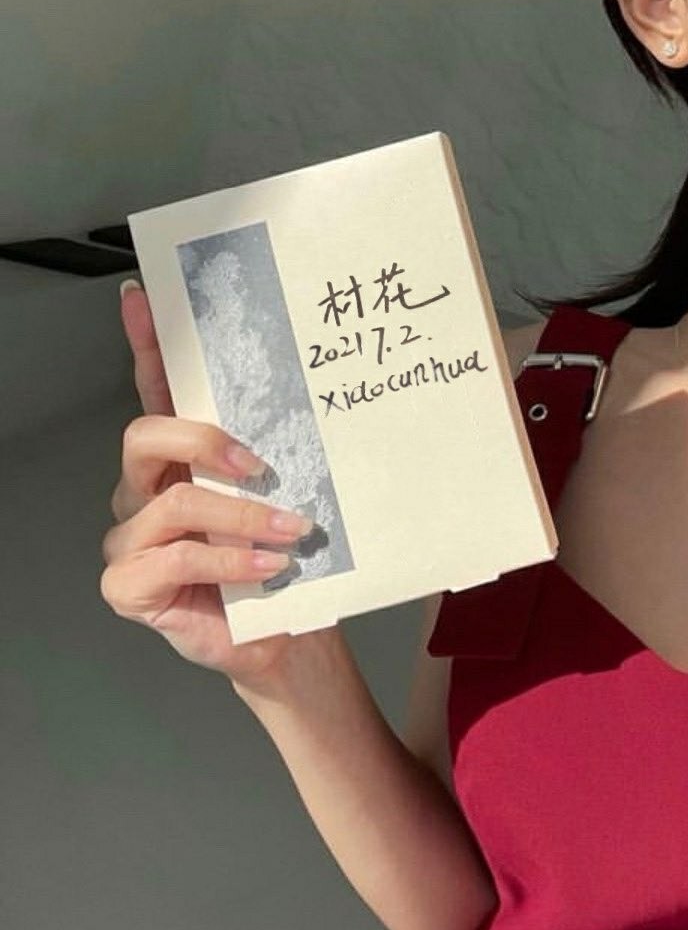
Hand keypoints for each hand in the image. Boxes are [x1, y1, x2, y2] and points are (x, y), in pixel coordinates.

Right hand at [100, 281, 317, 691]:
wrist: (288, 632)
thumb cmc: (285, 558)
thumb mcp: (287, 488)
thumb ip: (279, 443)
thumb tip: (316, 387)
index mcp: (181, 454)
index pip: (156, 386)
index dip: (147, 342)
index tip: (142, 297)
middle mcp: (145, 487)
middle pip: (144, 433)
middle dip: (204, 439)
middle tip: (261, 463)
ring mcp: (131, 537)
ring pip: (174, 501)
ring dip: (242, 515)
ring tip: (291, 530)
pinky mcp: (129, 584)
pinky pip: (174, 558)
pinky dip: (230, 561)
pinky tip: (267, 568)